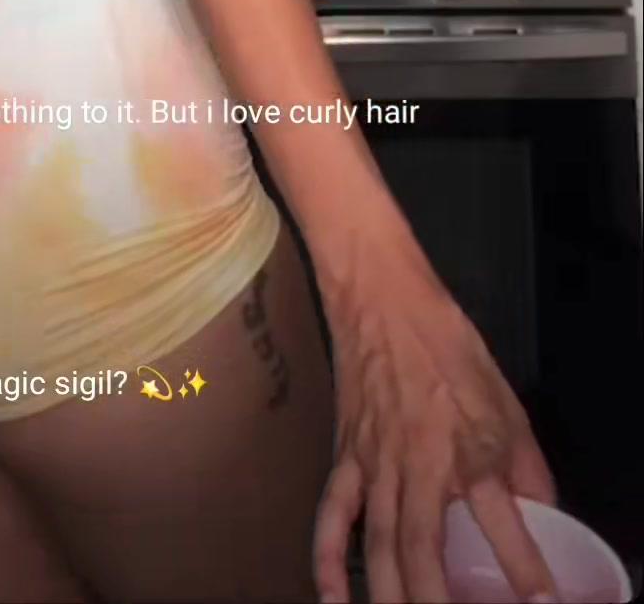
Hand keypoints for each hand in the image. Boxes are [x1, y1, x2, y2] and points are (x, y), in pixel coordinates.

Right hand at [314, 265, 558, 603]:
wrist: (381, 298)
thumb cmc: (446, 343)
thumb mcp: (504, 398)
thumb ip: (526, 463)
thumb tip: (544, 513)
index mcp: (470, 449)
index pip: (507, 525)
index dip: (527, 571)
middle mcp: (423, 467)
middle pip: (426, 554)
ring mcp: (377, 466)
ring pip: (380, 548)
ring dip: (388, 597)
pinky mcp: (346, 457)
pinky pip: (332, 516)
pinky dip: (327, 560)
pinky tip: (332, 598)